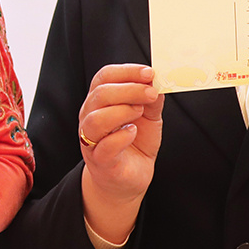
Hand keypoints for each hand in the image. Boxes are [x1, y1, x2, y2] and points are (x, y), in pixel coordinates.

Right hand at [78, 63, 163, 208]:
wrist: (129, 177)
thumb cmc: (135, 143)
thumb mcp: (148, 117)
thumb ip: (151, 100)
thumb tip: (157, 83)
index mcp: (100, 102)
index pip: (104, 77)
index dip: (126, 71)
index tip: (149, 73)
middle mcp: (90, 117)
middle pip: (100, 95)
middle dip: (129, 89)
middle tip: (151, 93)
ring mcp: (92, 140)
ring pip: (96, 119)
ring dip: (122, 111)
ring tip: (140, 113)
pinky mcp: (100, 161)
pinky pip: (105, 146)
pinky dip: (121, 137)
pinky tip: (133, 132)